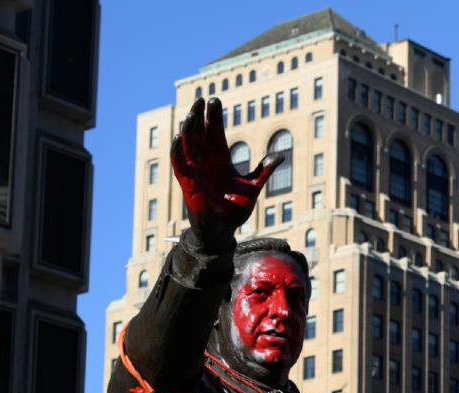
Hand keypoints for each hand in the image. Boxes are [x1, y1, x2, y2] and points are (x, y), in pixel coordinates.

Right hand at [170, 97, 280, 246]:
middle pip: (200, 131)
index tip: (215, 99)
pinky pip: (179, 163)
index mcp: (220, 156)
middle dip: (200, 116)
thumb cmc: (235, 206)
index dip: (214, 115)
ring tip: (192, 114)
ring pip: (188, 143)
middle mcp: (205, 158)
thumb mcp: (253, 186)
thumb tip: (280, 156)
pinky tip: (179, 137)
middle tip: (202, 100)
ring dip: (189, 129)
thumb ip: (264, 170)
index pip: (215, 130)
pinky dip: (178, 151)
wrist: (223, 228)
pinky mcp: (187, 181)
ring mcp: (195, 168)